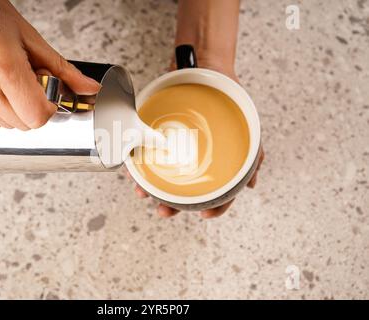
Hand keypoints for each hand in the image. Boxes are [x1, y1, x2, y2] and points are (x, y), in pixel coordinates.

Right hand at [0, 0, 99, 129]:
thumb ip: (62, 68)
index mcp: (5, 68)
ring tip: (13, 84)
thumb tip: (88, 88)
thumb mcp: (30, 36)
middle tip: (32, 84)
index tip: (49, 93)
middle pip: (24, 124)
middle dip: (36, 109)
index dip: (50, 109)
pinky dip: (0, 113)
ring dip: (18, 112)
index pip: (37, 116)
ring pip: (7, 126)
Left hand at [130, 57, 264, 218]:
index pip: (217, 191)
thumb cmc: (228, 98)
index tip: (203, 216)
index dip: (213, 208)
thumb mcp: (247, 128)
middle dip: (170, 205)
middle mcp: (193, 157)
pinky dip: (138, 160)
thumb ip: (254, 155)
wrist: (206, 65)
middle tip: (163, 211)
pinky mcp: (156, 132)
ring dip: (149, 187)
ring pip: (159, 173)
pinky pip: (145, 149)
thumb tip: (249, 185)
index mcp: (215, 161)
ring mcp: (174, 146)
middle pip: (181, 188)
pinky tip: (133, 167)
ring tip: (142, 192)